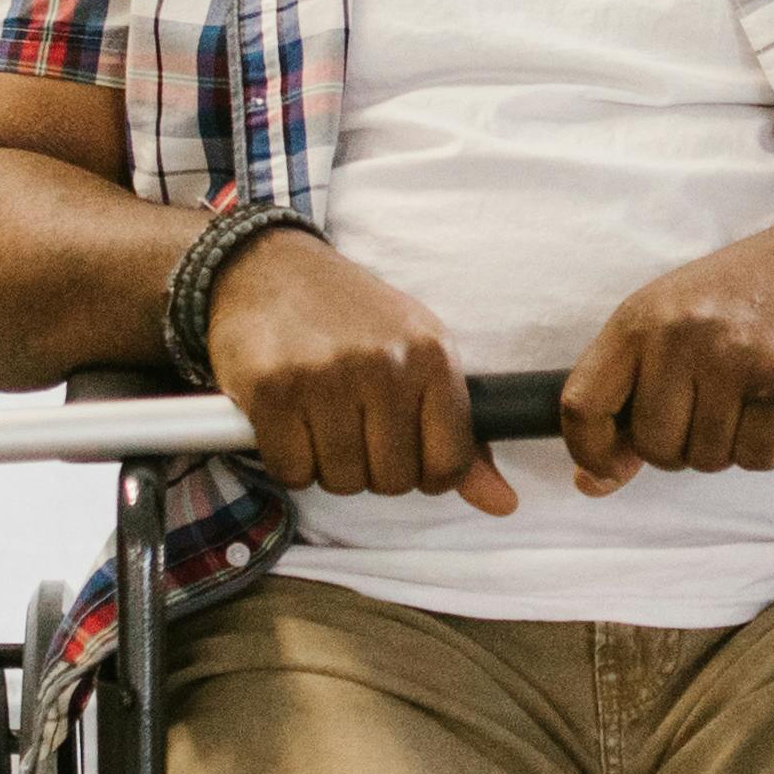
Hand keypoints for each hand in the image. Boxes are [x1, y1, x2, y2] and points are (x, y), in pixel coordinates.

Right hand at [205, 230, 519, 509]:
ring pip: (342, 480)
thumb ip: (461, 436)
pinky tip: (289, 420)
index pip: (448, 464)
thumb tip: (502, 504)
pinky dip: (288, 460)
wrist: (270, 269)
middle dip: (371, 468)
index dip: (425, 472)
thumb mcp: (420, 357)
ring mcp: (327, 376)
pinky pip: (292, 471)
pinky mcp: (273, 390)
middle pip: (393, 480)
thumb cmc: (352, 318)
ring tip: (320, 418)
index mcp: (433, 355)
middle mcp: (385, 364)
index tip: (404, 450)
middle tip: (352, 426)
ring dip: (328, 465)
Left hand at [558, 208, 773, 491]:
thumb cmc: (750, 292)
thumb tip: (592, 480)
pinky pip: (758, 457)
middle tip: (712, 408)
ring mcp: (733, 358)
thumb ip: (630, 397)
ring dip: (730, 444)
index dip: (591, 451)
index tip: (610, 466)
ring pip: (707, 458)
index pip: (582, 406)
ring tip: (749, 394)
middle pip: (654, 446)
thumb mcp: (673, 323)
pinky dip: (771, 444)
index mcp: (640, 319)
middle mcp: (680, 336)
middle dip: (682, 446)